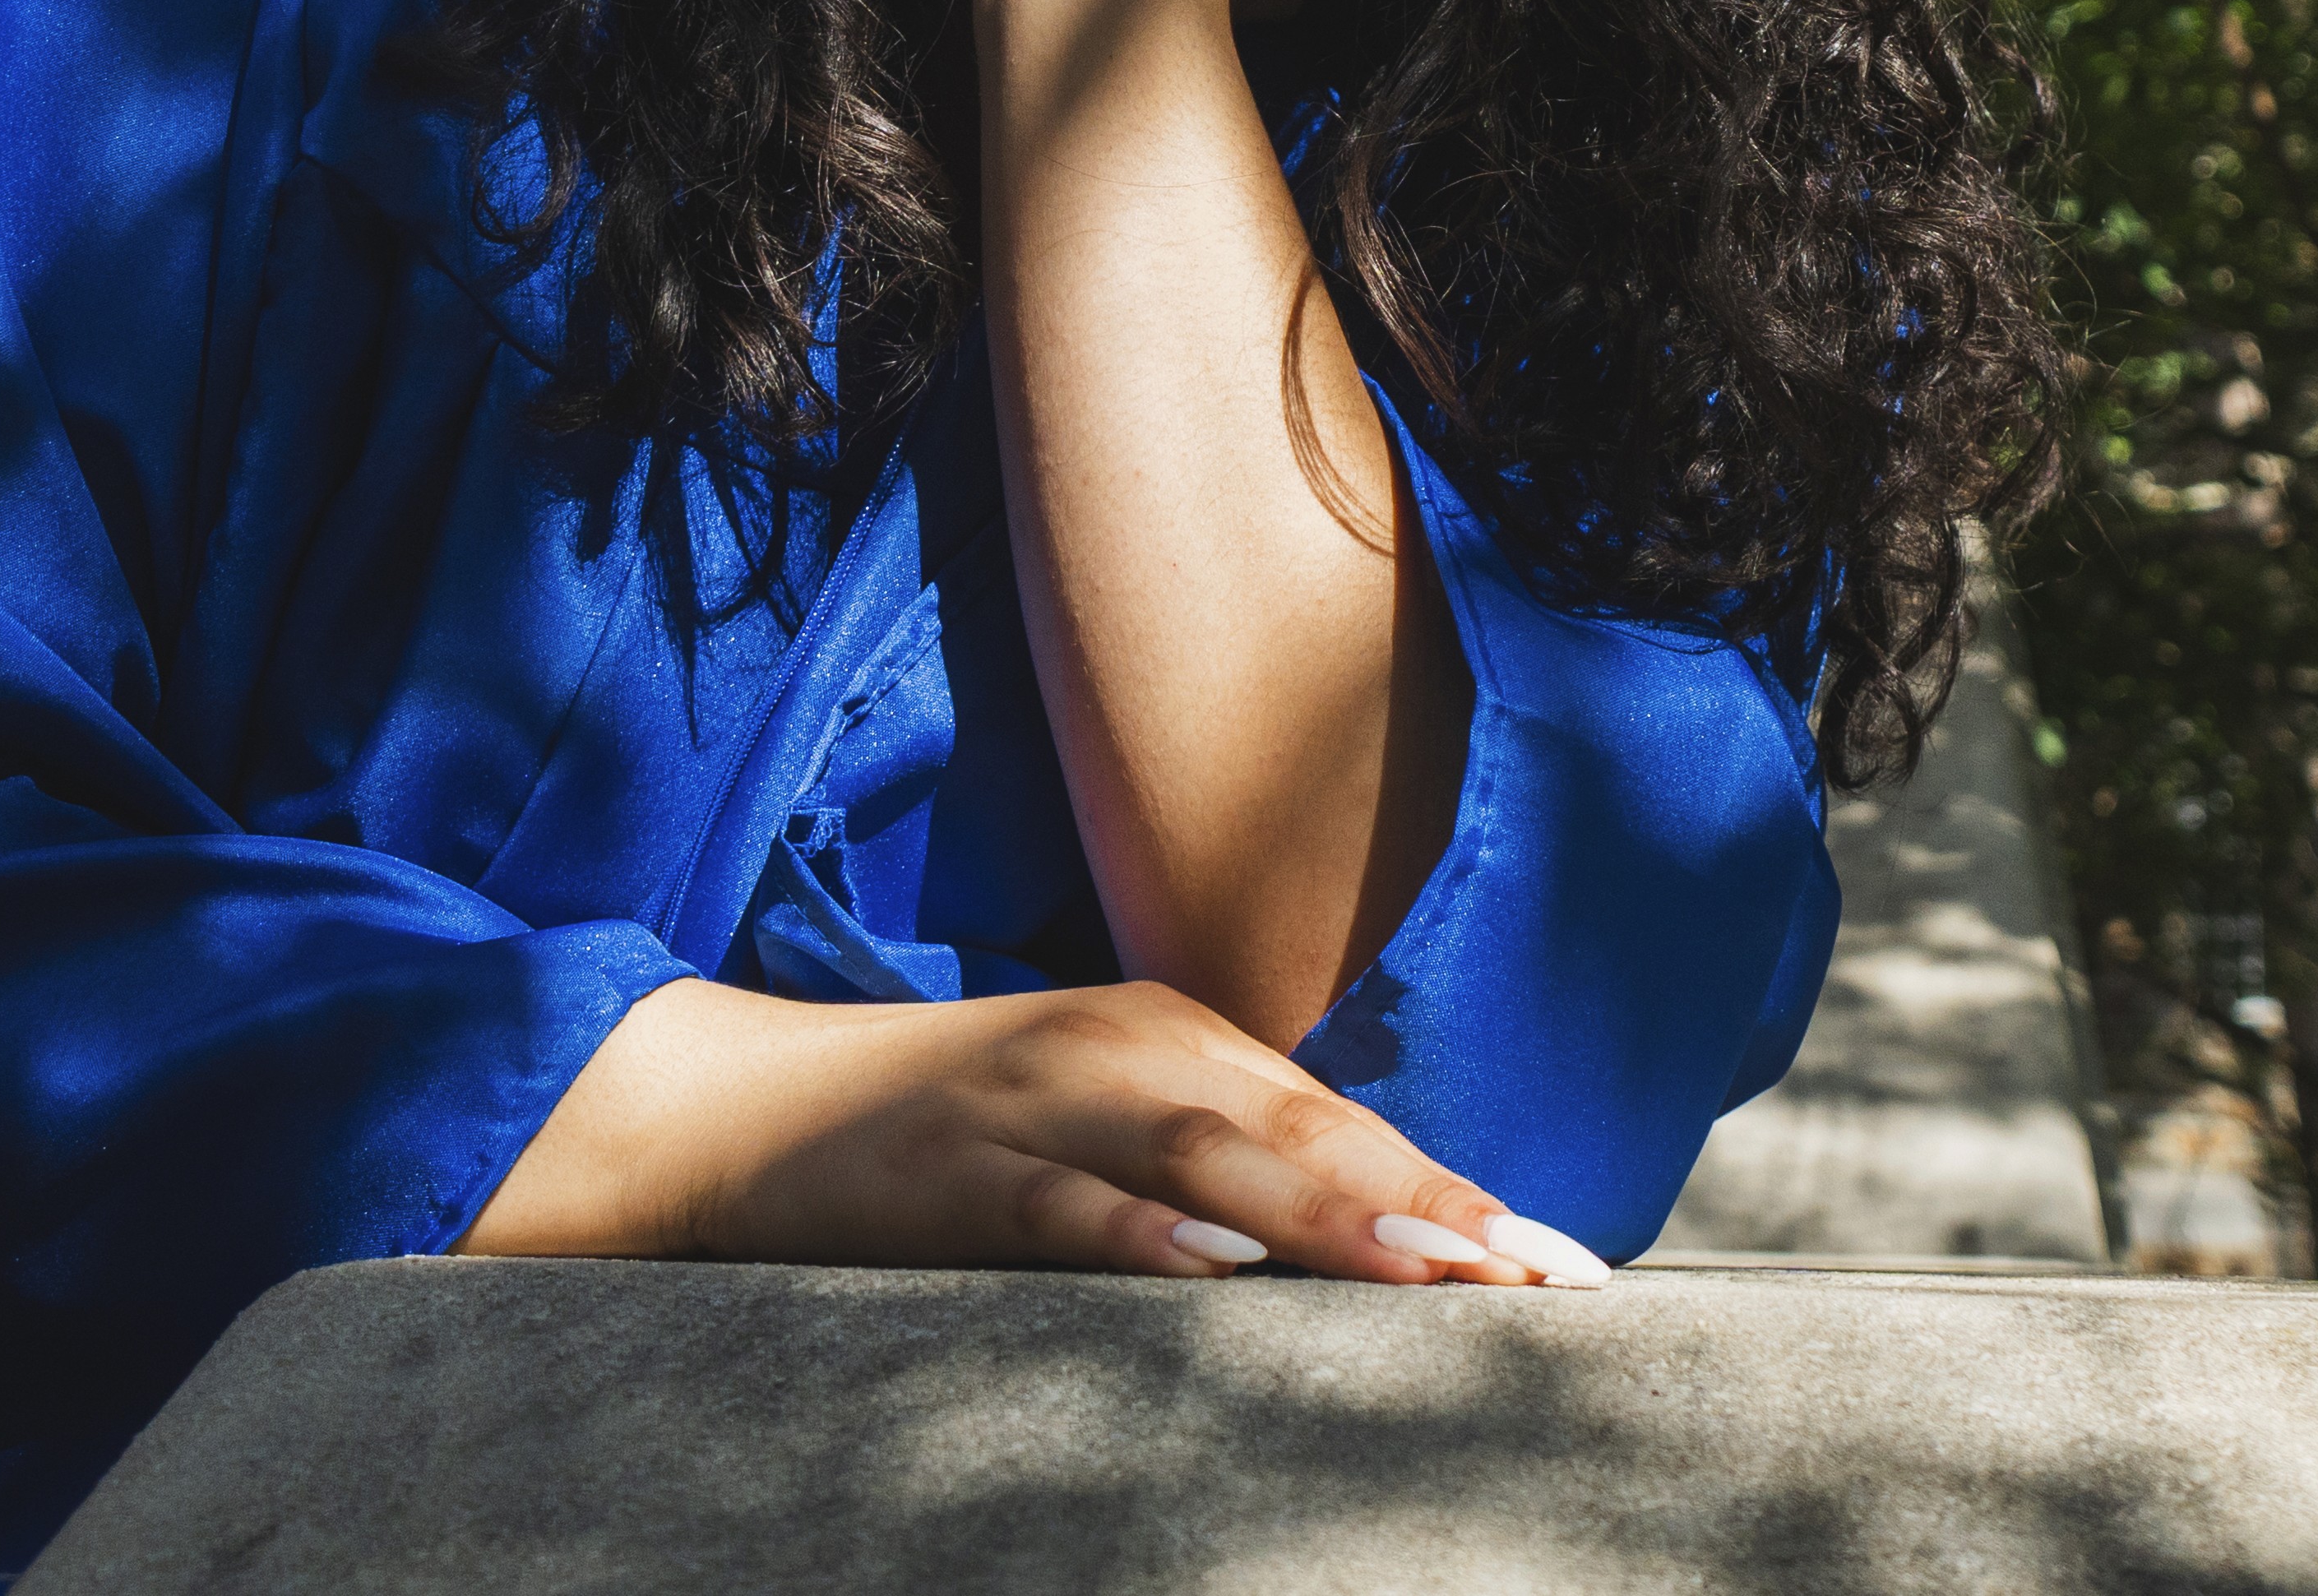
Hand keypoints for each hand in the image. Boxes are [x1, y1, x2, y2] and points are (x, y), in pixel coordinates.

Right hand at [465, 975, 1613, 1286]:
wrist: (750, 1105)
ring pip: (1201, 1160)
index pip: (1346, 1123)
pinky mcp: (951, 1173)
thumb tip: (1388, 1244)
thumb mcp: (1109, 1125)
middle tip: (1539, 1279)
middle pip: (1301, 1131)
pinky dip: (1134, 1235)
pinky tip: (1210, 1273)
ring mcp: (1035, 1104)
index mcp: (1177, 1038)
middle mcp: (1123, 1049)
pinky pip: (1056, 1206)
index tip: (1567, 1270)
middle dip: (1429, 1204)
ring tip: (1433, 1266)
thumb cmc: (959, 1134)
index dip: (1457, 1190)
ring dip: (1323, 1214)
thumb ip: (1230, 1164)